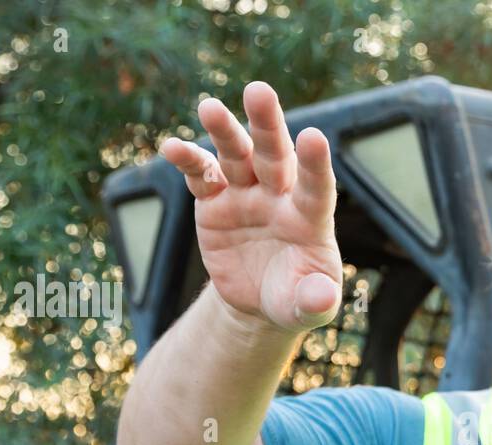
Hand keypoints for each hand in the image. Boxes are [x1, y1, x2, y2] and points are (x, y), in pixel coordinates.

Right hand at [160, 81, 342, 331]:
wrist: (260, 301)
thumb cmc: (295, 297)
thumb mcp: (310, 307)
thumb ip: (316, 301)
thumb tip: (320, 299)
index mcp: (310, 217)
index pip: (316, 187)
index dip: (315, 164)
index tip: (314, 137)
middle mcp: (279, 196)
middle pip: (274, 154)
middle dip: (266, 124)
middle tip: (258, 91)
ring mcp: (245, 194)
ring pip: (235, 154)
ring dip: (223, 131)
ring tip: (209, 108)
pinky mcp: (214, 201)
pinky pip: (201, 176)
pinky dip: (187, 161)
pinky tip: (171, 147)